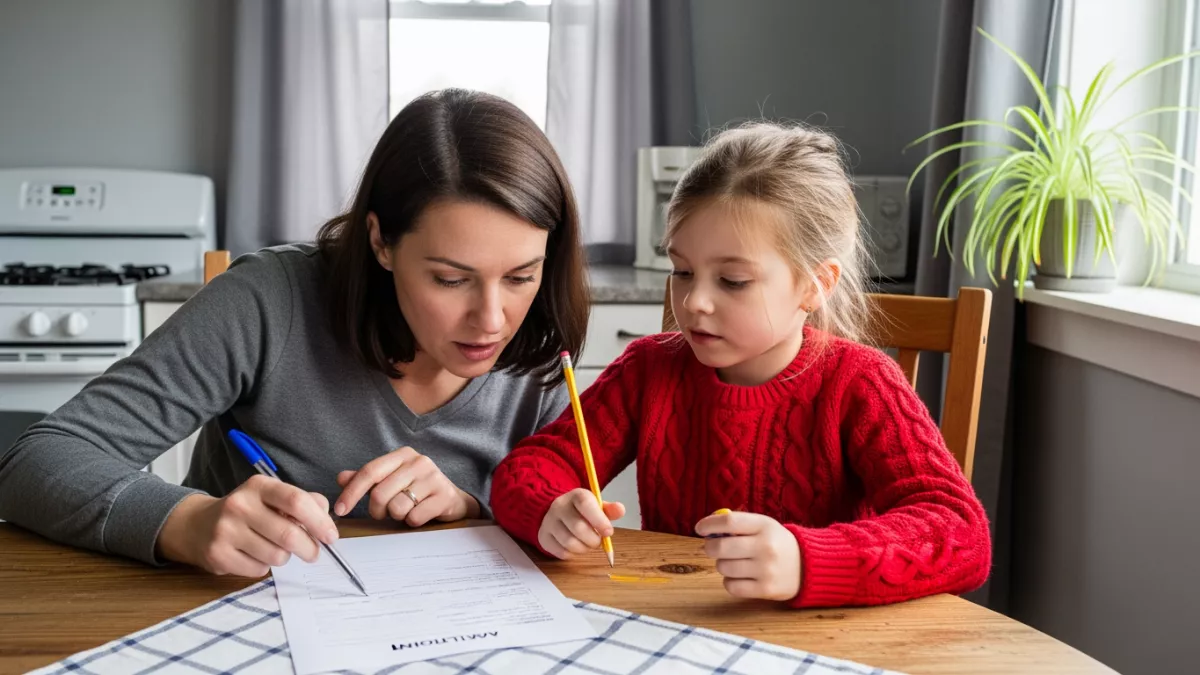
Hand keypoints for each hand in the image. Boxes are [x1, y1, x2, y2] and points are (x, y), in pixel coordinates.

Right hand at [156, 475, 337, 576]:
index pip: (297, 501)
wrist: (198, 526)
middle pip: (289, 534)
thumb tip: (325, 517)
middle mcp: (240, 505)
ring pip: (277, 556)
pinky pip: (259, 570)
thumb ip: (303, 502)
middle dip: (310, 548)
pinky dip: (265, 567)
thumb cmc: (248, 511)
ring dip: (285, 557)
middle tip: (314, 553)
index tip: (331, 536)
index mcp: (258, 486)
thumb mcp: (271, 497)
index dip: (319, 521)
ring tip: (275, 548)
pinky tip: (254, 555)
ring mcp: (226, 531)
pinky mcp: (218, 555)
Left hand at [333, 446, 480, 525]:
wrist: (452, 499)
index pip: (369, 471)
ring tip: (406, 511)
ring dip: (397, 516)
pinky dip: (412, 522)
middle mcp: (419, 462)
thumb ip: (367, 479)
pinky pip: (414, 517)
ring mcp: (434, 478)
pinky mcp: (444, 496)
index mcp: (403, 455)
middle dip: (377, 510)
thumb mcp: (392, 480)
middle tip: (384, 514)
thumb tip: (341, 477)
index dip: (351, 492)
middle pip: (380, 493)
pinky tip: (420, 515)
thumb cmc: (417, 490)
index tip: (340, 510)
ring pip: (397, 507)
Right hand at [538, 488, 624, 558]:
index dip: (599, 520)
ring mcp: (549, 522)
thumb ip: (609, 509)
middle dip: (593, 539)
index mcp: (575, 496)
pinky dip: (573, 554)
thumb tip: (620, 509)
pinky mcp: (543, 537)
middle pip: (578, 527)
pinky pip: (562, 552)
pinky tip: (576, 546)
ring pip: (570, 543)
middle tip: (598, 541)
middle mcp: (559, 507)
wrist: (555, 512)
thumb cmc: (581, 511)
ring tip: (588, 544)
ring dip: (584, 548)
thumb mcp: (596, 506)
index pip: (585, 504)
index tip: (609, 532)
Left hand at [695, 511, 801, 600]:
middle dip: (710, 547)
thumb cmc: (776, 543)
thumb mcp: (763, 526)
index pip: (729, 521)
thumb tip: (707, 529)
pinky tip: (740, 577)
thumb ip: (738, 524)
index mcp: (764, 526)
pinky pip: (731, 586)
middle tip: (712, 547)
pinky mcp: (765, 590)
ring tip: (734, 562)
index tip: (700, 528)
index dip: (709, 524)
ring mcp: (766, 570)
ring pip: (723, 567)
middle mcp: (765, 547)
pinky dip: (730, 582)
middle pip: (721, 546)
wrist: (808, 567)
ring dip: (722, 565)